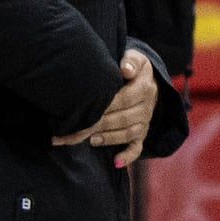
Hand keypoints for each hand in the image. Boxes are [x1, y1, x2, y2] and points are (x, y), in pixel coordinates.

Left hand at [63, 46, 163, 168]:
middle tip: (71, 132)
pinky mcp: (142, 133)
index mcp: (144, 87)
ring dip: (108, 138)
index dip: (102, 106)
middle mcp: (147, 106)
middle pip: (122, 118)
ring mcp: (145, 121)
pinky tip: (116, 163)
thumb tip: (125, 69)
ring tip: (88, 140)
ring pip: (128, 133)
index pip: (123, 99)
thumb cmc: (131, 67)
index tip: (81, 111)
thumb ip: (130, 60)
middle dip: (96, 125)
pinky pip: (137, 146)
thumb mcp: (135, 57)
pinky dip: (128, 155)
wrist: (146, 79)